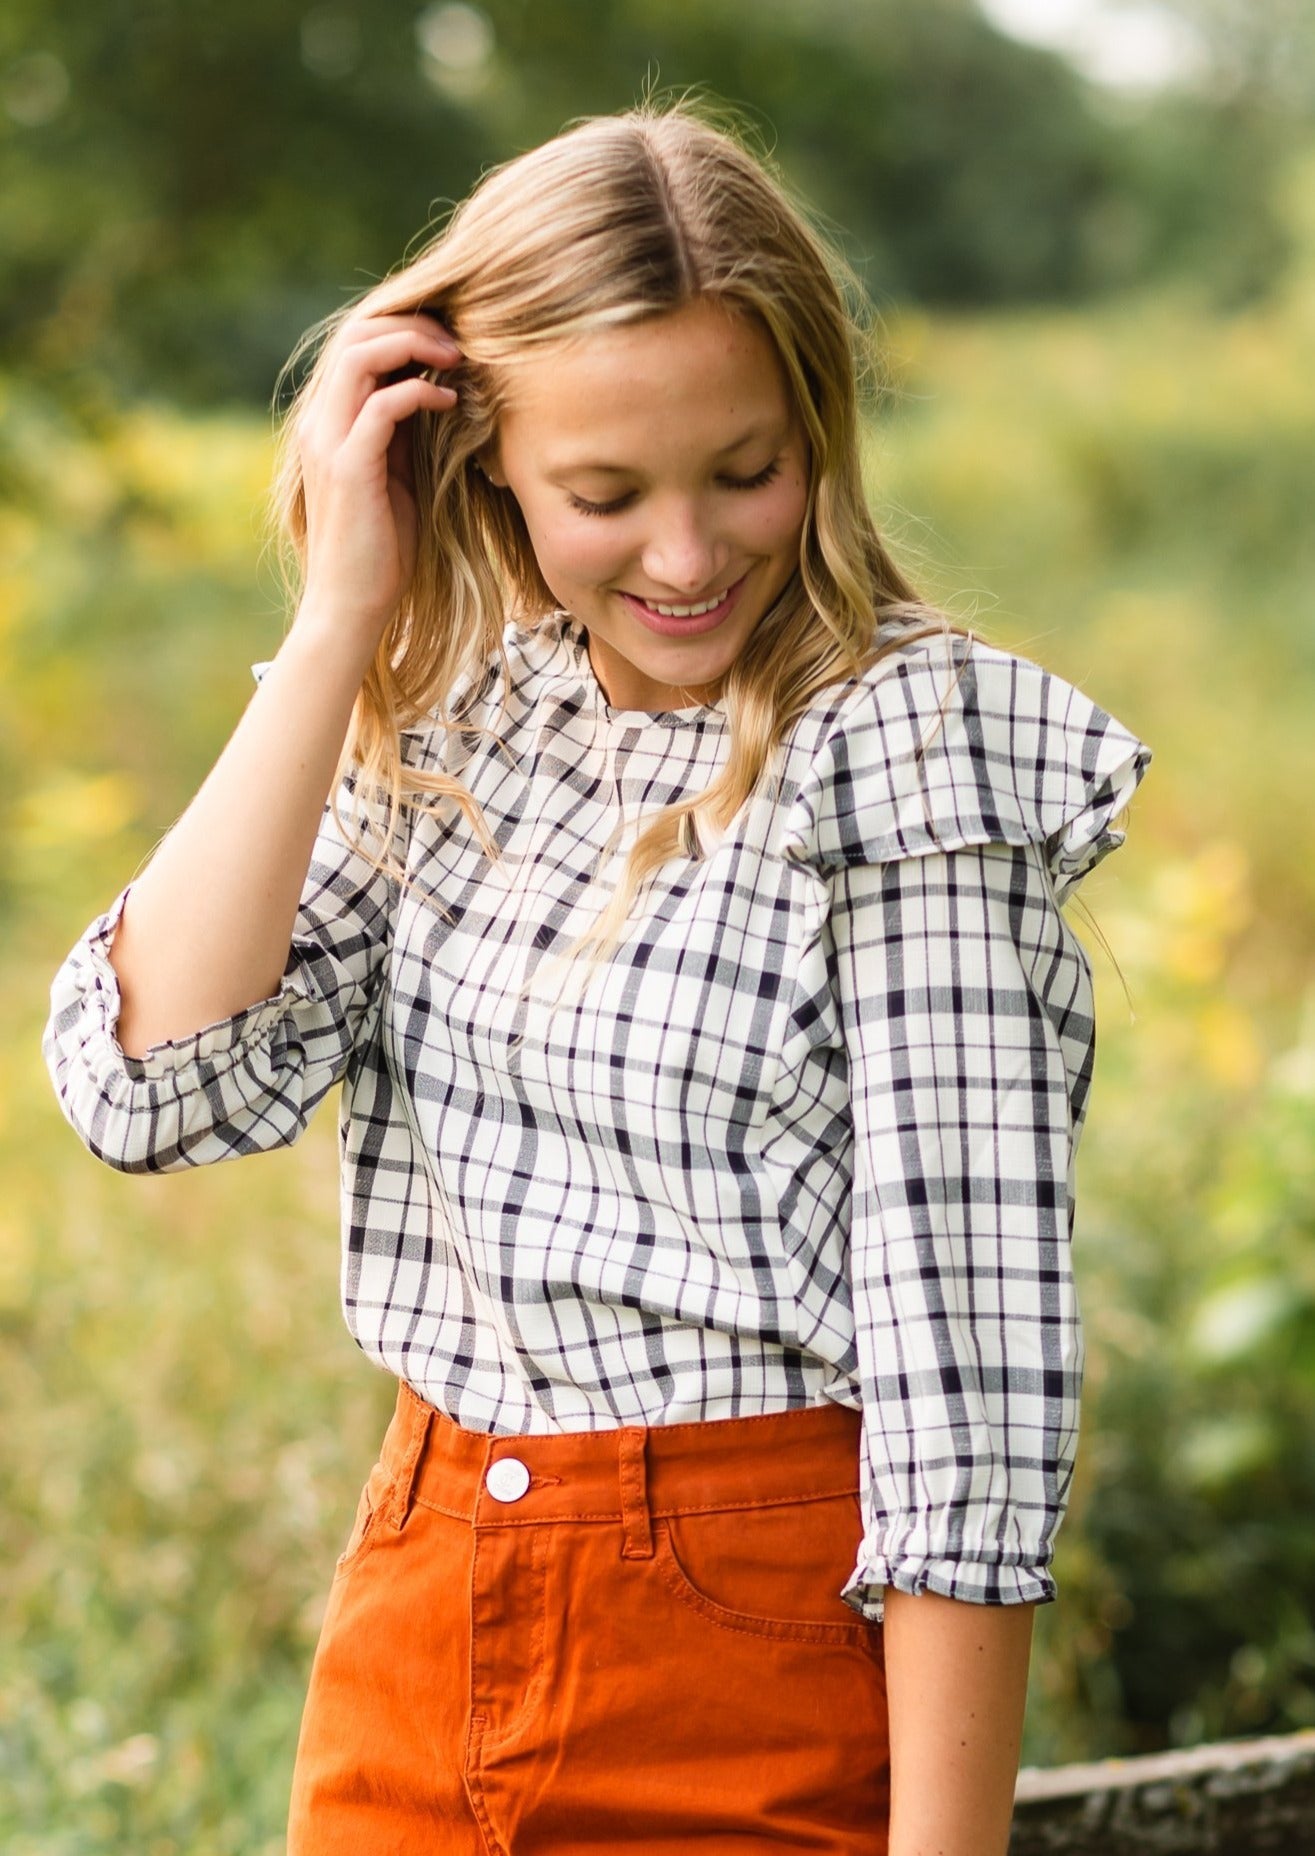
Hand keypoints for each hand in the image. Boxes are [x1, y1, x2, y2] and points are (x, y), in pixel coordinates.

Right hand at [295, 309, 460, 642]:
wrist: (351, 604)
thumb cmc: (380, 546)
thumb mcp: (394, 473)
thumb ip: (400, 429)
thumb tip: (429, 387)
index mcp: (326, 420)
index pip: (354, 341)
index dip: (401, 325)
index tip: (449, 337)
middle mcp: (318, 422)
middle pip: (355, 334)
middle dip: (411, 323)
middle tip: (458, 340)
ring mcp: (328, 442)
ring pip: (361, 355)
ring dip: (414, 346)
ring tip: (456, 358)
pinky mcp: (347, 468)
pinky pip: (381, 406)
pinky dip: (419, 393)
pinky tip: (449, 402)